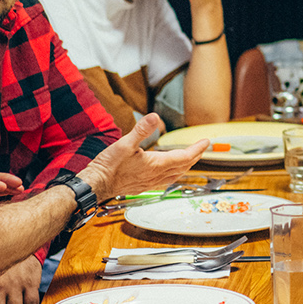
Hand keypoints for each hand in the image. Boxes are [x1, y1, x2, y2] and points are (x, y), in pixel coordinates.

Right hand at [78, 114, 207, 200]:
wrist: (96, 185)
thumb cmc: (108, 166)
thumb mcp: (124, 143)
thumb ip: (141, 130)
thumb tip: (154, 117)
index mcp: (156, 165)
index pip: (184, 157)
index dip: (197, 149)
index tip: (206, 142)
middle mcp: (157, 176)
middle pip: (183, 166)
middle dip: (195, 156)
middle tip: (203, 148)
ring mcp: (151, 183)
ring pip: (176, 175)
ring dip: (186, 166)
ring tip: (191, 159)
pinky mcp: (144, 186)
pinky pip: (166, 181)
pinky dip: (174, 174)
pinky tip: (170, 172)